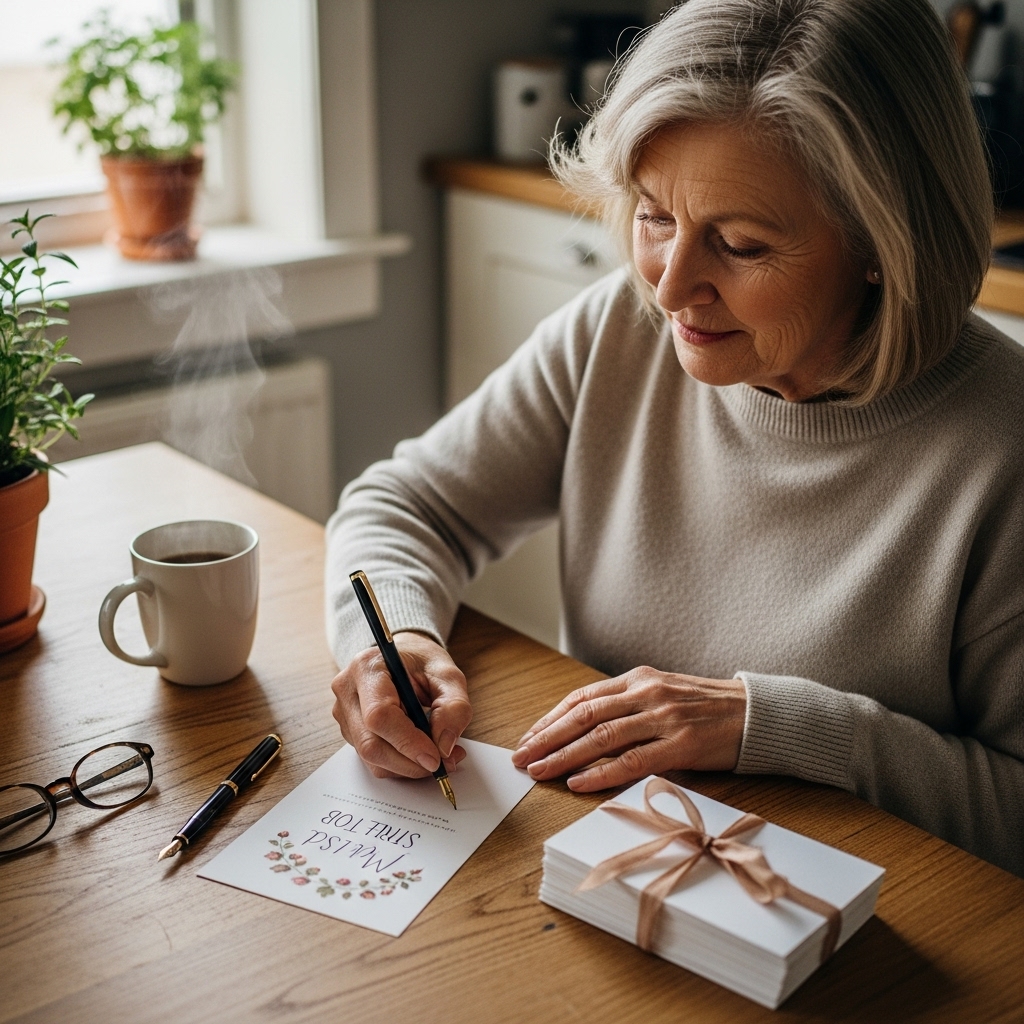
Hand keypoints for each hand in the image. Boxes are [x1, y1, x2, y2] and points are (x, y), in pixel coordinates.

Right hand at [331, 632, 472, 778]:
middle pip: (370, 744)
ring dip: (408, 767)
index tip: (436, 757)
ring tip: (440, 756)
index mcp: (368, 667)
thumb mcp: (449, 676)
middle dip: (410, 762)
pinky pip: (373, 760)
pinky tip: (421, 753)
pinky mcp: (350, 731)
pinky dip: (401, 764)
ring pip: (371, 758)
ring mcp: (345, 713)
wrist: (405, 658)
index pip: (379, 715)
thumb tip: (444, 746)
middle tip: (446, 763)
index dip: (408, 742)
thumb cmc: (423, 663)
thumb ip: (454, 707)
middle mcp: (348, 690)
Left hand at [510, 667, 745, 790]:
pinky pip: (632, 760)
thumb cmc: (708, 708)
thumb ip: (629, 707)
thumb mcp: (664, 695)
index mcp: (639, 678)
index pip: (582, 697)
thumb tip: (585, 733)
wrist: (758, 713)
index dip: (551, 718)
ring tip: (539, 771)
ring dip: (564, 756)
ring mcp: (663, 717)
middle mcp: (647, 693)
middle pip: (584, 715)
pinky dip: (601, 773)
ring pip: (601, 737)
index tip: (528, 738)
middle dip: (546, 737)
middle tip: (520, 757)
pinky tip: (578, 783)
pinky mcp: (681, 744)